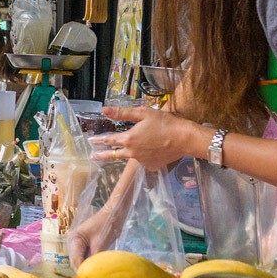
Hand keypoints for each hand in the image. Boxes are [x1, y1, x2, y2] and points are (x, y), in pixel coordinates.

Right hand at [68, 204, 123, 268]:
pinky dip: (90, 261)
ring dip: (86, 266)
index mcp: (75, 239)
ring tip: (95, 275)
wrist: (113, 213)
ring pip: (80, 259)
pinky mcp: (85, 243)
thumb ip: (94, 257)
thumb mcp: (101, 242)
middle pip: (75, 260)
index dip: (81, 271)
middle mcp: (73, 241)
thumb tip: (92, 271)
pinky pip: (85, 256)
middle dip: (83, 269)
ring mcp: (78, 242)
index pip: (75, 259)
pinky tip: (97, 267)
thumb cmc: (107, 225)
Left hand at [90, 107, 204, 171]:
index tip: (91, 141)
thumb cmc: (165, 123)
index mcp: (129, 139)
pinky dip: (147, 156)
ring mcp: (142, 161)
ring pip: (132, 156)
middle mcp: (132, 153)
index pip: (109, 140)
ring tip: (140, 145)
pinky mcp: (152, 166)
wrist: (185, 138)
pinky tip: (155, 149)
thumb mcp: (143, 113)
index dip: (99, 140)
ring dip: (131, 152)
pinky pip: (145, 161)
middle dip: (102, 155)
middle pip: (114, 155)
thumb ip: (122, 113)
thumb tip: (104, 110)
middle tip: (94, 156)